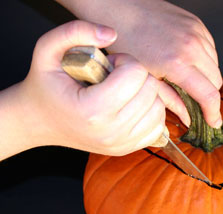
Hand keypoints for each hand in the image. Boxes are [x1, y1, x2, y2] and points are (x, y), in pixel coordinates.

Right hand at [20, 20, 169, 155]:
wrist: (40, 122)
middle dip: (136, 76)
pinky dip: (150, 111)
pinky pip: (158, 126)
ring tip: (122, 91)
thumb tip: (111, 35)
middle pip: (150, 90)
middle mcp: (110, 131)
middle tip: (115, 77)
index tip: (109, 65)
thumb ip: (75, 32)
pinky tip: (131, 106)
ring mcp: (121, 143)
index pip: (135, 74)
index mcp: (92, 110)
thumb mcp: (47, 50)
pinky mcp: (128, 148)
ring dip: (145, 93)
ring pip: (159, 108)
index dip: (124, 61)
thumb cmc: (46, 85)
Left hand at [56, 0, 222, 127]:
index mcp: (177, 63)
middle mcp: (192, 46)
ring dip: (206, 77)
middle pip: (217, 81)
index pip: (210, 94)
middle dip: (208, 95)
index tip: (213, 121)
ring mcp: (196, 32)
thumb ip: (170, 100)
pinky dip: (204, 60)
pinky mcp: (197, 23)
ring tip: (187, 79)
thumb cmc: (125, 41)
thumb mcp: (144, 78)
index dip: (214, 113)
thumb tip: (187, 117)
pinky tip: (187, 61)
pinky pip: (210, 49)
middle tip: (194, 101)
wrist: (120, 7)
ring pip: (215, 65)